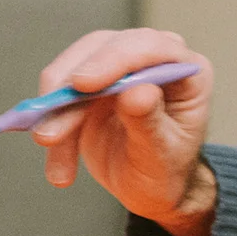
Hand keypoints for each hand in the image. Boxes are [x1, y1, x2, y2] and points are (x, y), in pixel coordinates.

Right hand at [31, 28, 217, 235]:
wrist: (148, 187)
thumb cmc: (165, 172)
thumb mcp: (161, 157)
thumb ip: (150, 123)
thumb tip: (137, 92)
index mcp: (188, 72)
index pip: (150, 48)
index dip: (114, 60)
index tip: (82, 84)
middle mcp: (154, 58)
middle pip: (104, 48)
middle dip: (72, 84)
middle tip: (52, 119)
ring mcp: (120, 65)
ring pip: (74, 67)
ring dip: (55, 106)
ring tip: (48, 142)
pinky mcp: (91, 81)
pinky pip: (60, 90)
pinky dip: (49, 118)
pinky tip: (54, 156)